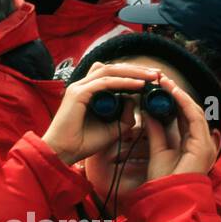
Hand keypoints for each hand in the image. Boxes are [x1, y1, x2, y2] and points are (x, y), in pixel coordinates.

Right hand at [41, 62, 159, 165]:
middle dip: (137, 69)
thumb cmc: (84, 143)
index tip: (153, 79)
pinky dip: (123, 82)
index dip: (133, 74)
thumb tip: (135, 99)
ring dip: (133, 72)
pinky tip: (138, 85)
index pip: (113, 74)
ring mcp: (79, 87)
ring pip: (110, 71)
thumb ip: (125, 114)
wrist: (63, 153)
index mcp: (89, 91)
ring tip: (152, 76)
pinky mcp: (78, 93)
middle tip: (157, 73)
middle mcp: (83, 85)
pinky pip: (105, 83)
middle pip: (113, 68)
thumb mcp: (113, 128)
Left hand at [141, 74, 217, 181]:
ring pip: (194, 110)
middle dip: (175, 93)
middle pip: (190, 110)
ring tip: (164, 80)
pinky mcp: (203, 144)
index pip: (183, 115)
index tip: (157, 87)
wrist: (168, 197)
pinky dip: (184, 102)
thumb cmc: (163, 179)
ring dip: (179, 94)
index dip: (172, 99)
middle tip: (160, 78)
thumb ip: (155, 130)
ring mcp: (205, 142)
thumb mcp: (157, 148)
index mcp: (192, 143)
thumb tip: (148, 111)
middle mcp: (201, 141)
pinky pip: (195, 117)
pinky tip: (172, 91)